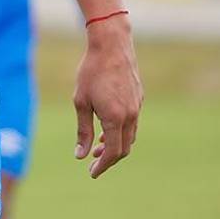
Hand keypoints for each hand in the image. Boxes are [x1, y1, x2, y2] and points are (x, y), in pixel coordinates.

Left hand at [73, 15, 141, 178]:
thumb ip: (83, 130)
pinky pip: (132, 122)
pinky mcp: (139, 98)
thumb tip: (81, 155)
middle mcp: (130, 115)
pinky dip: (121, 131)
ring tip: (99, 146)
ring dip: (116, 145)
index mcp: (115, 118)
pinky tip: (108, 127)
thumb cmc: (91, 71)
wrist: (111, 45)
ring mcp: (137, 106)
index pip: (113, 153)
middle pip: (124, 148)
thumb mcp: (81, 101)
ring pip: (130, 136)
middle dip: (109, 158)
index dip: (103, 166)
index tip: (92, 173)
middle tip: (94, 163)